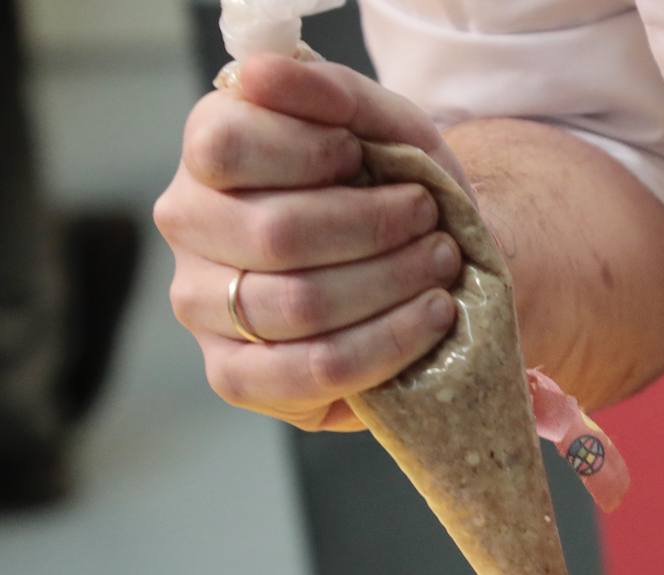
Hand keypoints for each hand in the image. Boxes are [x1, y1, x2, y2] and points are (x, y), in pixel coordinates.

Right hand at [153, 55, 467, 429]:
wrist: (427, 261)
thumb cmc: (393, 186)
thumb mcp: (382, 125)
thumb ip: (328, 91)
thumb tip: (258, 75)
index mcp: (208, 153)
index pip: (227, 147)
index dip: (312, 154)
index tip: (363, 156)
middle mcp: (188, 227)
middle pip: (276, 235)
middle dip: (376, 228)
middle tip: (432, 221)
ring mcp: (202, 308)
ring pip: (298, 306)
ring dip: (392, 285)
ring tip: (441, 266)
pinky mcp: (235, 376)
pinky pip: (313, 370)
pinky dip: (388, 345)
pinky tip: (431, 318)